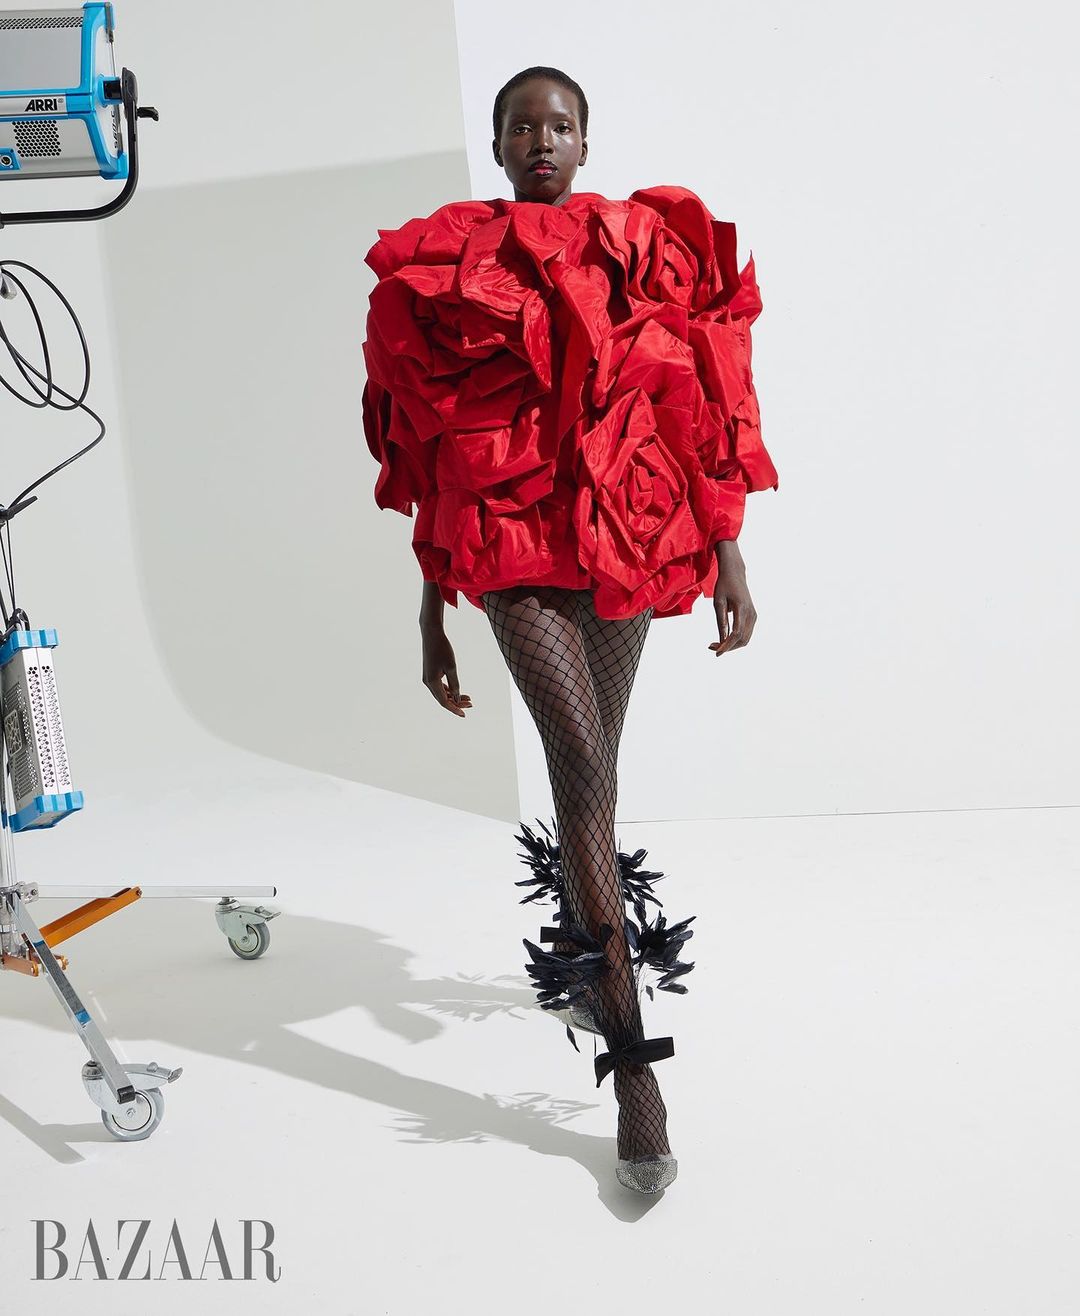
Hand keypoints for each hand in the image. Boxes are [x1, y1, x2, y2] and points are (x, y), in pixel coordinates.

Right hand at [421, 624, 472, 716]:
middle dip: (456, 703)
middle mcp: (427, 682)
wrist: (432, 634)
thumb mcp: (452, 667)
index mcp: (431, 682)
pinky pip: (440, 686)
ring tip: (469, 698)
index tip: (465, 714)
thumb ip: (455, 684)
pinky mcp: (430, 673)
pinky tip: (458, 691)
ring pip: (441, 693)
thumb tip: (456, 698)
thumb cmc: (443, 649)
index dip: (454, 709)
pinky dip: (449, 690)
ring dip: (454, 696)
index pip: (444, 702)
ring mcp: (428, 678)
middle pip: (443, 699)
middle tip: (471, 704)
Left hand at [709, 540, 756, 655]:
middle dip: (728, 647)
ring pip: (745, 639)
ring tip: (717, 644)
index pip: (736, 633)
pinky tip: (725, 638)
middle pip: (742, 639)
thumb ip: (721, 621)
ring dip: (732, 645)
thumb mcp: (718, 602)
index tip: (716, 652)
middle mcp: (751, 614)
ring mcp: (754, 615)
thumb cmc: (724, 585)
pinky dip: (736, 640)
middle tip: (712, 647)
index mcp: (742, 609)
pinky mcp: (753, 616)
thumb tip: (721, 640)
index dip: (726, 645)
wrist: (735, 573)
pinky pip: (746, 633)